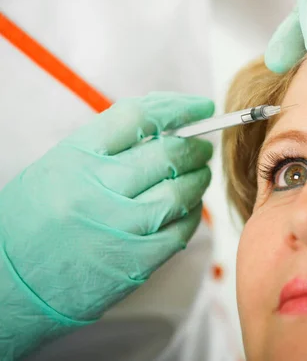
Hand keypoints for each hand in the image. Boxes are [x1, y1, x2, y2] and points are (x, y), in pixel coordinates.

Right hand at [0, 92, 213, 357]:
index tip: (199, 107)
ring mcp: (119, 227)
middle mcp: (98, 188)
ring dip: (198, 178)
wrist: (8, 284)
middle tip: (202, 146)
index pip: (139, 117)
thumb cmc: (33, 220)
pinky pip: (181, 229)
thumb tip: (166, 122)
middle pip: (168, 153)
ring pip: (181, 191)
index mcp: (76, 157)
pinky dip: (191, 213)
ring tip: (198, 173)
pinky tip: (187, 207)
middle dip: (195, 145)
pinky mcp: (136, 260)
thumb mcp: (59, 167)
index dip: (178, 108)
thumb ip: (108, 144)